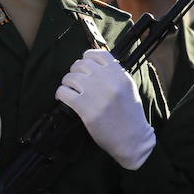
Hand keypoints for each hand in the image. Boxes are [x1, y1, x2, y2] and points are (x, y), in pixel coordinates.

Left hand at [55, 49, 155, 169]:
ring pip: (70, 77)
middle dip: (75, 72)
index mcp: (120, 75)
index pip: (98, 54)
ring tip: (70, 91)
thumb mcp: (127, 88)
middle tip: (76, 82)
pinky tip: (64, 99)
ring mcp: (96, 94)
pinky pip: (63, 92)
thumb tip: (91, 62)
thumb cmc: (129, 114)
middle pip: (80, 64)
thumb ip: (113, 74)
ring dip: (67, 83)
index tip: (84, 67)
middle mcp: (108, 81)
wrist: (132, 139)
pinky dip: (61, 94)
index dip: (87, 58)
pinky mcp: (85, 108)